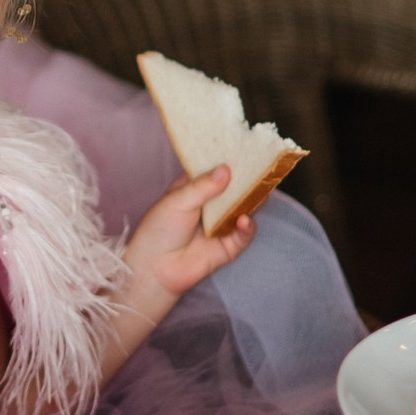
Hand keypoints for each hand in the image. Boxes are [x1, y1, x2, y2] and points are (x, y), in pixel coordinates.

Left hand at [125, 166, 256, 308]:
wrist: (154, 268)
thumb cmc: (158, 230)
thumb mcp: (177, 201)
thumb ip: (203, 187)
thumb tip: (226, 170)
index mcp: (195, 189)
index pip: (215, 170)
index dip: (227, 160)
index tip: (243, 146)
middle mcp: (211, 205)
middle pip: (234, 189)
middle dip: (247, 179)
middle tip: (261, 166)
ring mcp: (221, 224)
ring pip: (244, 209)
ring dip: (252, 201)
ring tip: (260, 191)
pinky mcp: (229, 245)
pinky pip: (244, 233)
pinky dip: (247, 226)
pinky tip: (244, 220)